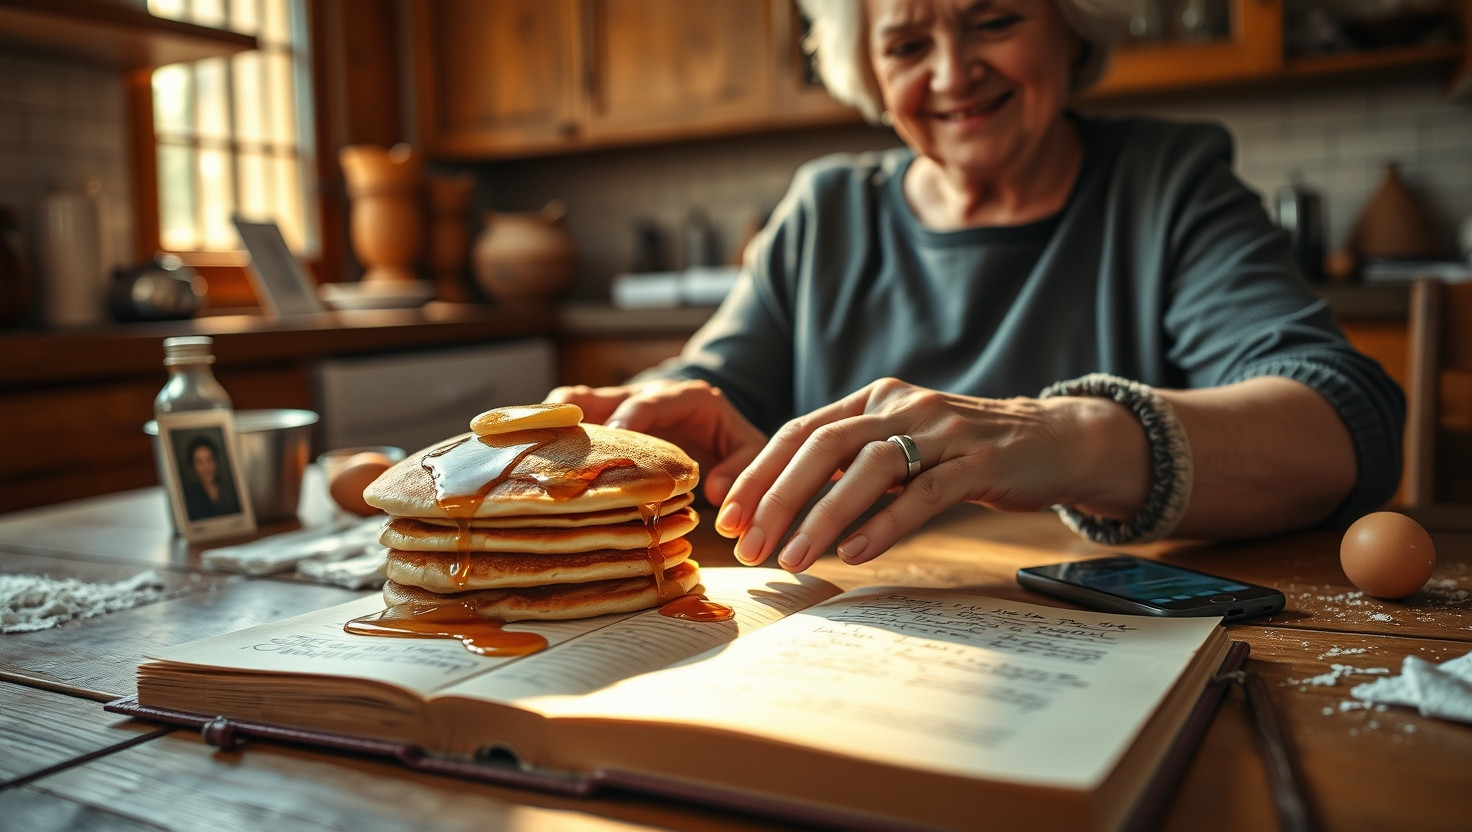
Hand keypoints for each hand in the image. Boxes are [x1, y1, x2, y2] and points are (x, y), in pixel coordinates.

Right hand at [546, 379, 767, 504]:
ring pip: (573, 404)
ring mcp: (617, 404)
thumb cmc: (731, 439)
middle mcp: (644, 394)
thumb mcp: (750, 450)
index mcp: (686, 396)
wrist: (715, 423)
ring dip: (551, 426)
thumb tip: (714, 490)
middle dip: (575, 423)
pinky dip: (548, 436)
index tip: (611, 443)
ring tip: (526, 451)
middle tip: (552, 449)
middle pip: (599, 396)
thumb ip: (741, 467)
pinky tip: (528, 460)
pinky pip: (566, 420)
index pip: (652, 402)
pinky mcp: (599, 419)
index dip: (629, 419)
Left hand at [715, 378, 1147, 572]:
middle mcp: (902, 405)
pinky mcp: (980, 463)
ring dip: (823, 516)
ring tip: (794, 559)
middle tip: (748, 545)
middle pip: (822, 446)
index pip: (798, 431)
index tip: (726, 515)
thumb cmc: (962, 455)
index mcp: (873, 400)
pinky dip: (885, 524)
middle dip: (777, 497)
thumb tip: (771, 503)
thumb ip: (843, 467)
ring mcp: (943, 432)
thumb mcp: (898, 449)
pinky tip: (856, 553)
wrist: (1054, 441)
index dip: (758, 472)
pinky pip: (924, 494)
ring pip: (868, 469)